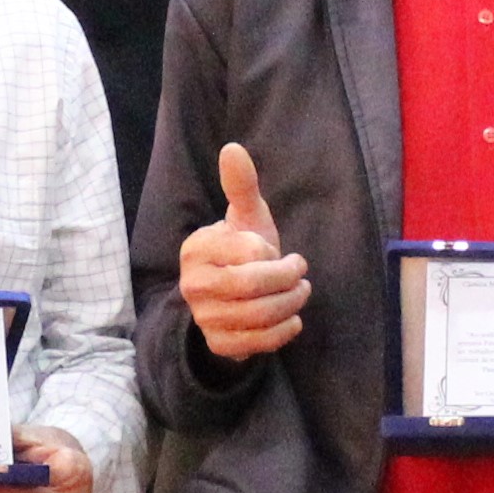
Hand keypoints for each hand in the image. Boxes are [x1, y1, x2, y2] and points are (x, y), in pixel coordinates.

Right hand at [177, 142, 311, 362]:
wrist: (230, 298)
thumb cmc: (243, 251)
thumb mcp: (245, 218)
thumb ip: (241, 186)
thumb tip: (233, 148)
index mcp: (196, 249)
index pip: (251, 251)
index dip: (274, 253)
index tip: (277, 252)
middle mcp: (193, 285)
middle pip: (254, 286)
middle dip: (289, 279)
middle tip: (301, 273)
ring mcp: (204, 318)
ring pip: (259, 315)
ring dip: (292, 303)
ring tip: (301, 292)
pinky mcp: (218, 344)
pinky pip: (257, 343)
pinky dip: (284, 331)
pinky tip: (292, 318)